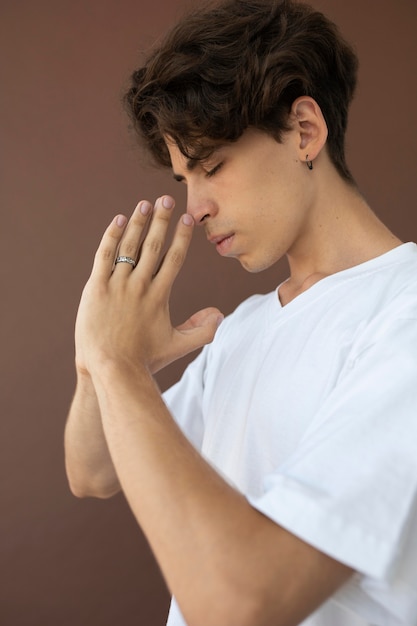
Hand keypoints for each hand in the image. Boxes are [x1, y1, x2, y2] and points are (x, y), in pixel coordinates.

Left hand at [75, 196, 222, 375]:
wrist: (112, 368)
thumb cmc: (145, 359)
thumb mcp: (177, 345)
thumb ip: (201, 330)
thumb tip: (220, 315)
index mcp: (160, 295)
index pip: (174, 258)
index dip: (182, 236)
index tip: (188, 218)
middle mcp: (140, 285)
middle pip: (153, 245)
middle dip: (162, 219)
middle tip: (167, 198)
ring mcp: (117, 285)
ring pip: (129, 246)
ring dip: (138, 222)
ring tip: (145, 204)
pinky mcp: (96, 288)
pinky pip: (104, 256)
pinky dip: (111, 237)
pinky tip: (118, 221)